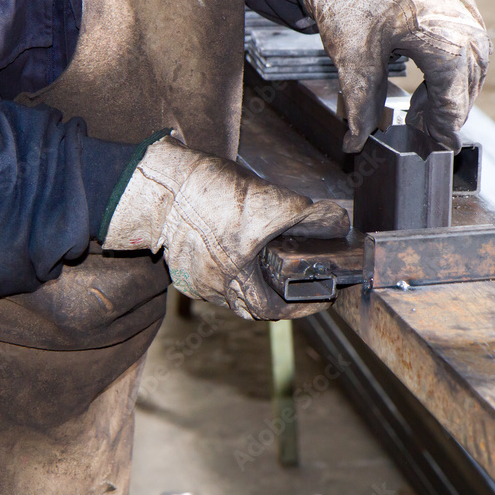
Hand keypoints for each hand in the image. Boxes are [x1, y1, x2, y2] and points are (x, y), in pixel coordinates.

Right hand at [101, 136, 349, 319]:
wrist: (159, 184)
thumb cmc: (207, 195)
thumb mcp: (270, 201)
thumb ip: (306, 216)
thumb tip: (335, 224)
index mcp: (235, 278)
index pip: (274, 310)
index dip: (302, 307)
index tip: (320, 297)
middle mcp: (212, 286)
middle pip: (250, 305)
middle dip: (276, 296)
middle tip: (294, 282)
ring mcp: (192, 276)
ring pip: (229, 290)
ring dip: (252, 281)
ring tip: (269, 261)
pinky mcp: (178, 262)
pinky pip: (209, 276)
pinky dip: (229, 269)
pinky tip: (236, 247)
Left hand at [297, 0, 490, 152]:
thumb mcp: (351, 59)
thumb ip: (361, 104)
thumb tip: (356, 144)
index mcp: (440, 32)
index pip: (453, 93)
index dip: (445, 125)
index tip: (440, 149)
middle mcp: (461, 17)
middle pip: (468, 79)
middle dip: (448, 111)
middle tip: (425, 137)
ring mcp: (462, 4)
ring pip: (471, 61)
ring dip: (450, 90)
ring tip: (420, 114)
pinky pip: (466, 40)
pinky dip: (451, 68)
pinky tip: (426, 85)